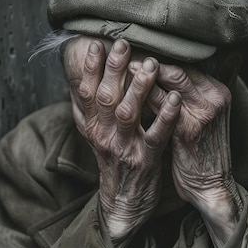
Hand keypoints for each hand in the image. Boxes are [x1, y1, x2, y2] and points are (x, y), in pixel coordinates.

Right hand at [70, 39, 181, 240]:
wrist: (124, 203)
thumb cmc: (113, 163)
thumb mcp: (95, 137)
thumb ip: (86, 112)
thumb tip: (72, 85)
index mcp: (93, 127)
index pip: (86, 93)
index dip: (90, 68)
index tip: (96, 44)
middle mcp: (105, 136)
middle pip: (106, 97)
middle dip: (114, 69)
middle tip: (124, 44)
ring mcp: (125, 148)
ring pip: (128, 113)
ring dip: (140, 87)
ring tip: (151, 64)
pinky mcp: (145, 160)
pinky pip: (156, 136)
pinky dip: (166, 117)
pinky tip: (175, 99)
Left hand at [132, 60, 242, 247]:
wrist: (211, 185)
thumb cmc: (199, 152)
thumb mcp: (198, 118)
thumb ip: (184, 97)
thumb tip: (155, 78)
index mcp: (216, 91)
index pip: (183, 64)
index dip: (157, 55)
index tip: (133, 50)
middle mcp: (213, 98)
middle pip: (178, 67)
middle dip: (148, 59)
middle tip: (122, 50)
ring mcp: (203, 113)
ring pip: (173, 80)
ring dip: (145, 72)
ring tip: (122, 65)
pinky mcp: (190, 131)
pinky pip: (164, 107)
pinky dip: (145, 98)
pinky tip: (126, 95)